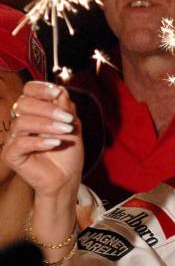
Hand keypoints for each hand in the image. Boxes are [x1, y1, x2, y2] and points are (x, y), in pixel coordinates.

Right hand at [1, 81, 82, 200]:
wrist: (67, 176)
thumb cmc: (68, 151)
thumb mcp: (72, 125)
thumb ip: (65, 108)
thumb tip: (60, 91)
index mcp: (35, 111)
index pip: (28, 91)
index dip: (41, 88)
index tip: (57, 92)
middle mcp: (21, 122)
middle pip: (24, 104)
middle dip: (48, 109)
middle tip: (67, 119)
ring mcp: (14, 138)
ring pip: (23, 122)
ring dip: (48, 125)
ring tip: (66, 131)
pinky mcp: (11, 154)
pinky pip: (20, 142)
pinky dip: (40, 141)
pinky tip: (55, 143)